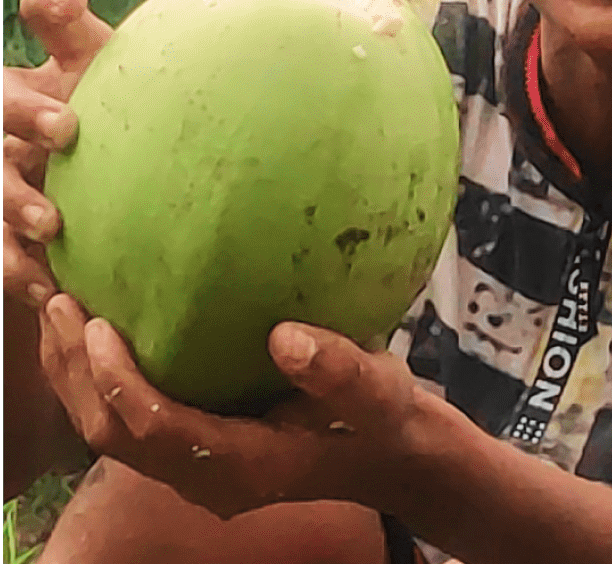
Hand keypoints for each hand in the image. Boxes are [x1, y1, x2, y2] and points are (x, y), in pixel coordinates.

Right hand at [3, 0, 111, 307]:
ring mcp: (2, 185)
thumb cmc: (97, 87)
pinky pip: (1, 257)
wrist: (110, 149)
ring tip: (50, 243)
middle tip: (57, 209)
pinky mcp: (5, 232)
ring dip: (13, 235)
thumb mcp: (83, 53)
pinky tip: (46, 290)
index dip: (24, 113)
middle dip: (16, 190)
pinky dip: (20, 275)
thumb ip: (67, 25)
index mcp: (12, 97)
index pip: (7, 101)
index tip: (68, 130)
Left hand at [38, 293, 460, 522]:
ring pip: (110, 432)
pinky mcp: (197, 446)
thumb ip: (339, 372)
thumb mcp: (378, 393)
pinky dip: (103, 376)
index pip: (154, 430)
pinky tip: (103, 325)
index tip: (100, 323)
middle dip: (77, 374)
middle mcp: (206, 475)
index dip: (118, 381)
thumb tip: (285, 337)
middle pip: (112, 435)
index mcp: (242, 465)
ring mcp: (197, 466)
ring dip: (79, 375)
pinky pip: (130, 419)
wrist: (387, 455)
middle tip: (59, 301)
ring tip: (62, 306)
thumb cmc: (383, 420)